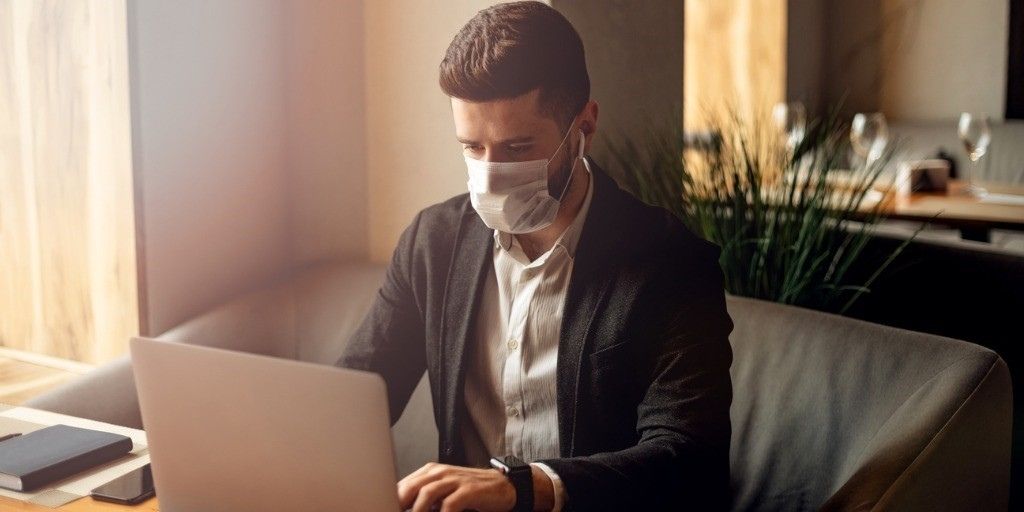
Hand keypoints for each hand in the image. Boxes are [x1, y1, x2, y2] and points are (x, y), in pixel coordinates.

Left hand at [397, 462, 554, 511]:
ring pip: (426, 494)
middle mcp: (440, 472)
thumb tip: (401, 507)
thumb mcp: (444, 492)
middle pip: (411, 487)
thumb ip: (423, 498)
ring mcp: (454, 480)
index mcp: (430, 472)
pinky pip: (450, 505)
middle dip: (400, 505)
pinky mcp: (469, 490)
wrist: (503, 487)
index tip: (385, 508)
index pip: (403, 485)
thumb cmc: (470, 492)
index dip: (392, 499)